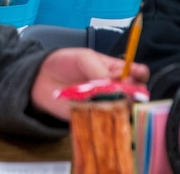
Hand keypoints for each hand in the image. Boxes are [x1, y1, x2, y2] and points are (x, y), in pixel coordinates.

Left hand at [29, 47, 149, 120]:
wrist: (40, 78)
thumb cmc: (64, 63)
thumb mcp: (82, 57)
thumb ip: (97, 67)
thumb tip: (111, 83)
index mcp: (116, 70)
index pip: (138, 73)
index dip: (140, 74)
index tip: (135, 74)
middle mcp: (116, 88)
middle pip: (136, 94)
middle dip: (134, 92)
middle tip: (123, 90)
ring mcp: (106, 104)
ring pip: (125, 110)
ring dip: (122, 107)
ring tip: (110, 101)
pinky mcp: (95, 117)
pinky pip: (108, 122)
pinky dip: (108, 119)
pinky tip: (100, 112)